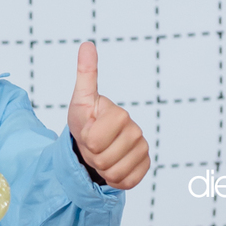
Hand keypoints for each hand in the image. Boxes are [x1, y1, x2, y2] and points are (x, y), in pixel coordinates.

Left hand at [67, 42, 148, 190]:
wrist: (93, 144)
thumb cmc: (85, 121)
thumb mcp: (80, 100)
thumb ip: (86, 74)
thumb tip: (86, 44)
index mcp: (120, 115)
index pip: (94, 140)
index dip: (85, 140)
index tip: (88, 131)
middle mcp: (136, 131)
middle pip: (103, 159)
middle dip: (92, 156)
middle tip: (93, 146)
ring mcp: (142, 149)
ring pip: (114, 173)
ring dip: (101, 168)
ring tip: (101, 154)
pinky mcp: (144, 166)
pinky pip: (126, 182)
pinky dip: (114, 179)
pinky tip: (113, 165)